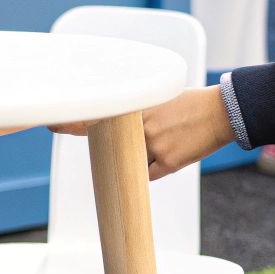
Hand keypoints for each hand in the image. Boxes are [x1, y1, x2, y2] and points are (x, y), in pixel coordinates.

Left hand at [50, 86, 235, 179]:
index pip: (100, 118)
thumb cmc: (191, 104)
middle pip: (114, 147)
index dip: (74, 124)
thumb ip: (139, 112)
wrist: (222, 112)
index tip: (52, 126)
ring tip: (161, 146)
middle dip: (107, 150)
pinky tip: (168, 156)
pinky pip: (148, 176)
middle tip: (96, 142)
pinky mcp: (168, 162)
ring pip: (131, 164)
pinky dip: (151, 171)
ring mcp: (154, 145)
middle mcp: (141, 126)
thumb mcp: (161, 98)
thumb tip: (120, 128)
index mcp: (138, 107)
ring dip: (137, 161)